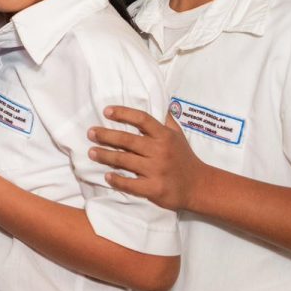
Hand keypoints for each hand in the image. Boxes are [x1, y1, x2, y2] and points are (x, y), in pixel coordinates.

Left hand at [88, 106, 207, 211]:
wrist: (199, 186)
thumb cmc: (184, 158)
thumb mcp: (178, 135)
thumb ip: (165, 120)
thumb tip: (157, 101)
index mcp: (165, 136)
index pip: (142, 119)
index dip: (123, 113)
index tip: (106, 111)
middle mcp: (160, 151)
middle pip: (127, 140)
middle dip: (106, 136)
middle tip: (91, 133)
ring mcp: (157, 170)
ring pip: (124, 160)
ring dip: (105, 156)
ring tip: (92, 152)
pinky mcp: (154, 189)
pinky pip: (130, 184)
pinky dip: (117, 180)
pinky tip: (107, 176)